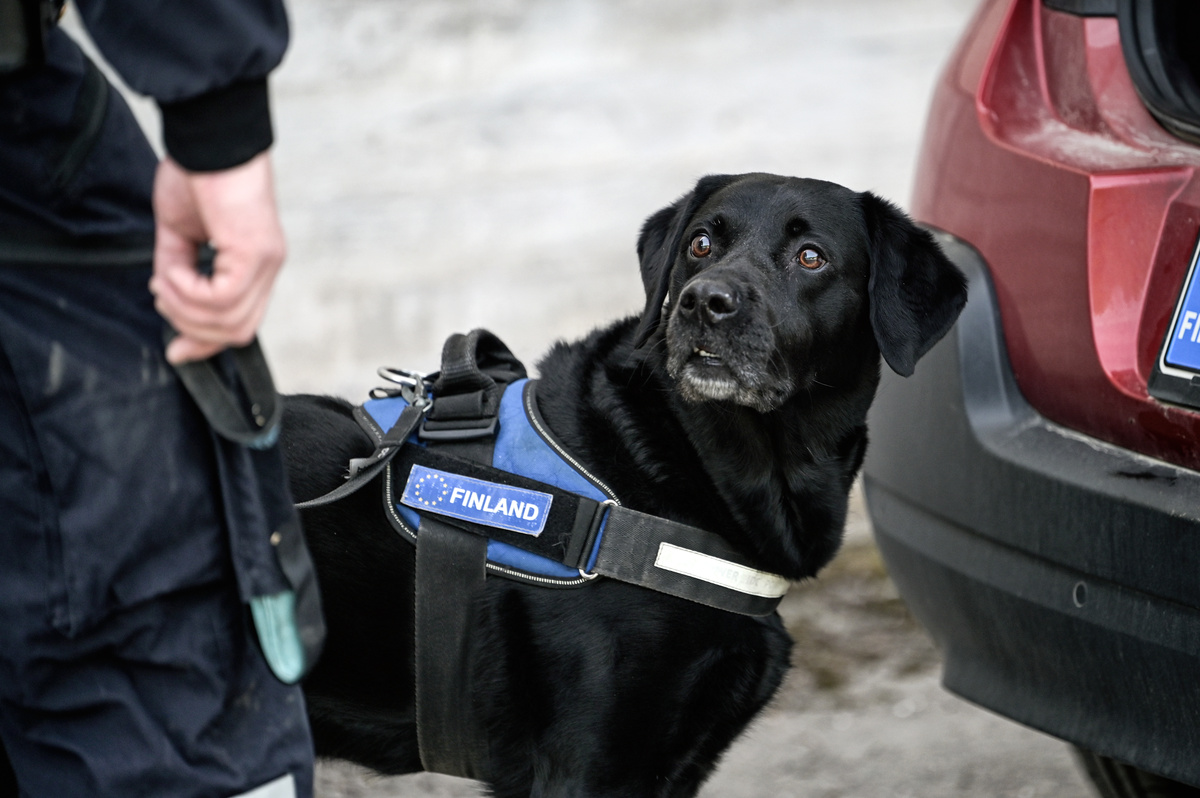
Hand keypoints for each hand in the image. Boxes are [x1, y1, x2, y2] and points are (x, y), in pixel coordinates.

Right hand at [150, 151, 285, 363]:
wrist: (209, 138)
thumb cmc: (198, 173)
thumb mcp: (180, 231)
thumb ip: (178, 267)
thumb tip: (167, 298)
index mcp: (255, 264)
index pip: (242, 323)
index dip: (208, 344)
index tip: (177, 351)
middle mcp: (267, 267)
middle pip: (238, 331)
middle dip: (192, 329)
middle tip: (163, 296)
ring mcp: (265, 262)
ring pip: (229, 321)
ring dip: (185, 309)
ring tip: (165, 280)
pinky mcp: (254, 254)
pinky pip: (221, 299)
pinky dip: (188, 292)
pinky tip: (174, 270)